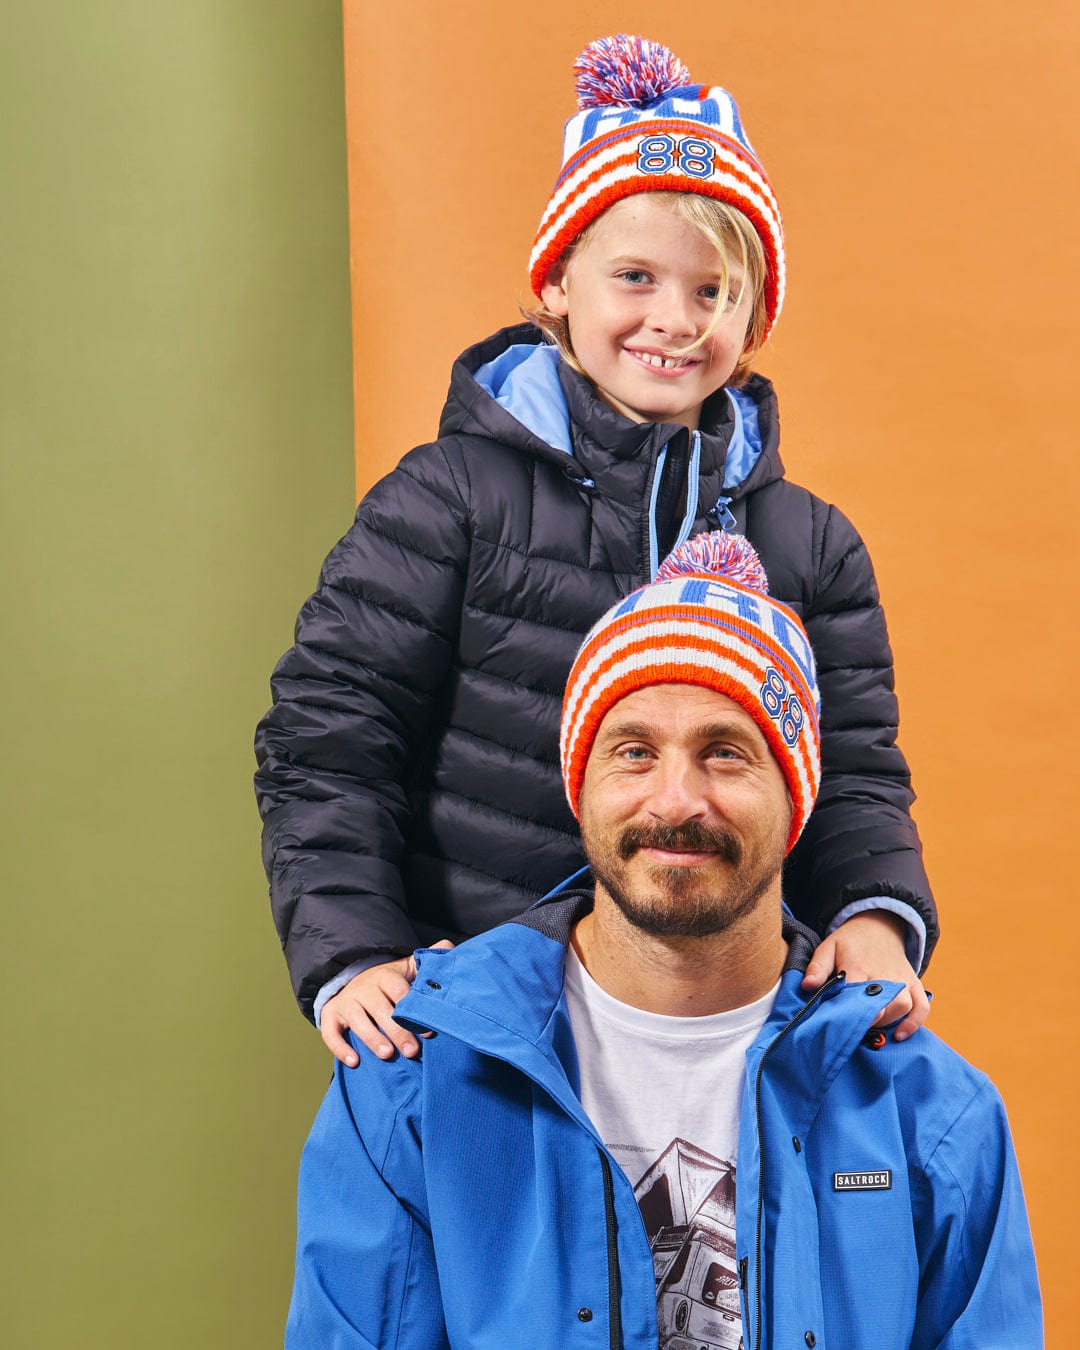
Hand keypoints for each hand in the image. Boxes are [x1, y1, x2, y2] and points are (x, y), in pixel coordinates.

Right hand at [320, 941, 454, 1066]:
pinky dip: (340, 1047)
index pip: (399, 991)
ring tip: (387, 1055)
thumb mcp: (407, 969)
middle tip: (412, 1051)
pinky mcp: (331, 1015)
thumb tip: (449, 946)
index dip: (412, 1010)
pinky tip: (354, 1062)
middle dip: (397, 1031)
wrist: (353, 979)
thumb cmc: (388, 982)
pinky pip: (330, 1032)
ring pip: (357, 1020)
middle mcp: (364, 987)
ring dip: (372, 1039)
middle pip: (380, 1009)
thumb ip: (427, 962)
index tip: (427, 1032)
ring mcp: (346, 1001)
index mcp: (385, 976)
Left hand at [801, 911, 928, 1040]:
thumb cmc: (849, 942)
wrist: (878, 926)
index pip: (855, 992)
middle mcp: (883, 972)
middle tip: (853, 1030)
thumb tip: (807, 986)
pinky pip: (922, 1006)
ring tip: (871, 1026)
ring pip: (902, 1005)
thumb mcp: (828, 947)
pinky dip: (914, 1022)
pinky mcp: (914, 983)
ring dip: (888, 1021)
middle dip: (868, 1020)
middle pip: (881, 1003)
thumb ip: (817, 967)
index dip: (848, 1011)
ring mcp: (901, 978)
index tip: (839, 1025)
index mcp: (858, 965)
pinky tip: (900, 1035)